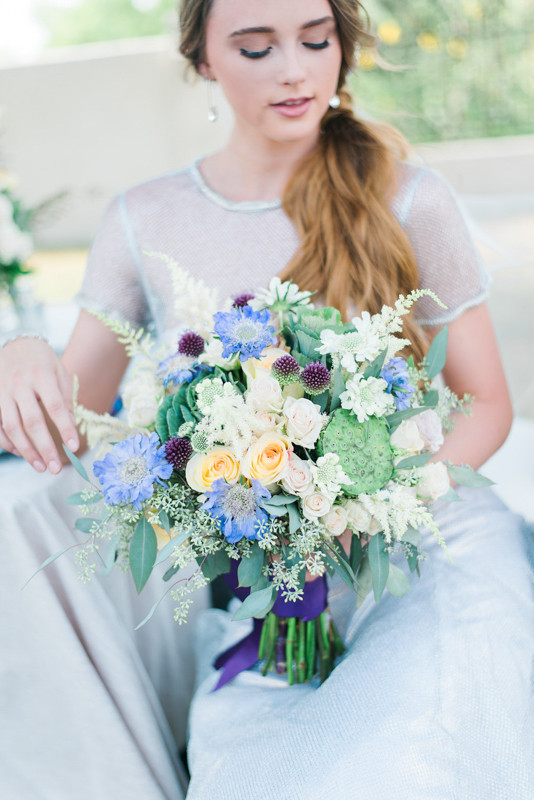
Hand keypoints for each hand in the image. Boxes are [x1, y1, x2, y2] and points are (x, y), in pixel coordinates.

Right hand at [0, 337, 79, 472]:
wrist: (15, 343)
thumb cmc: (42, 361)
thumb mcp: (59, 372)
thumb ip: (65, 398)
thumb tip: (71, 427)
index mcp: (41, 375)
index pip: (55, 406)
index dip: (65, 428)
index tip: (74, 447)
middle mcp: (20, 384)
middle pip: (32, 421)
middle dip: (45, 447)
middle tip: (55, 468)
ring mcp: (3, 392)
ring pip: (12, 427)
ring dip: (27, 451)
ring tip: (41, 467)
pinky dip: (9, 443)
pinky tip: (22, 453)